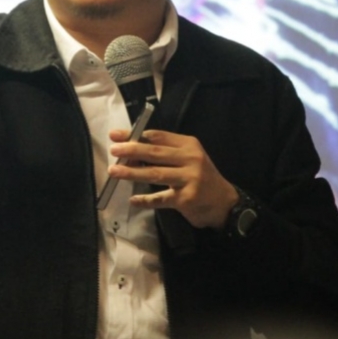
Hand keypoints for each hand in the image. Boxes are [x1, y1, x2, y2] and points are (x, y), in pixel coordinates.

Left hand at [108, 128, 239, 228]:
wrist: (224, 202)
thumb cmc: (201, 177)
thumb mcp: (188, 159)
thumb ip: (165, 154)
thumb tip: (132, 151)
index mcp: (188, 145)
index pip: (158, 137)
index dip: (135, 136)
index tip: (116, 136)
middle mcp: (190, 159)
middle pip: (155, 153)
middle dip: (131, 150)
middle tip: (113, 150)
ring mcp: (189, 179)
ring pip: (155, 174)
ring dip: (132, 173)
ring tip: (114, 172)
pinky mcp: (186, 199)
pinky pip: (161, 199)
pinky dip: (145, 200)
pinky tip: (133, 199)